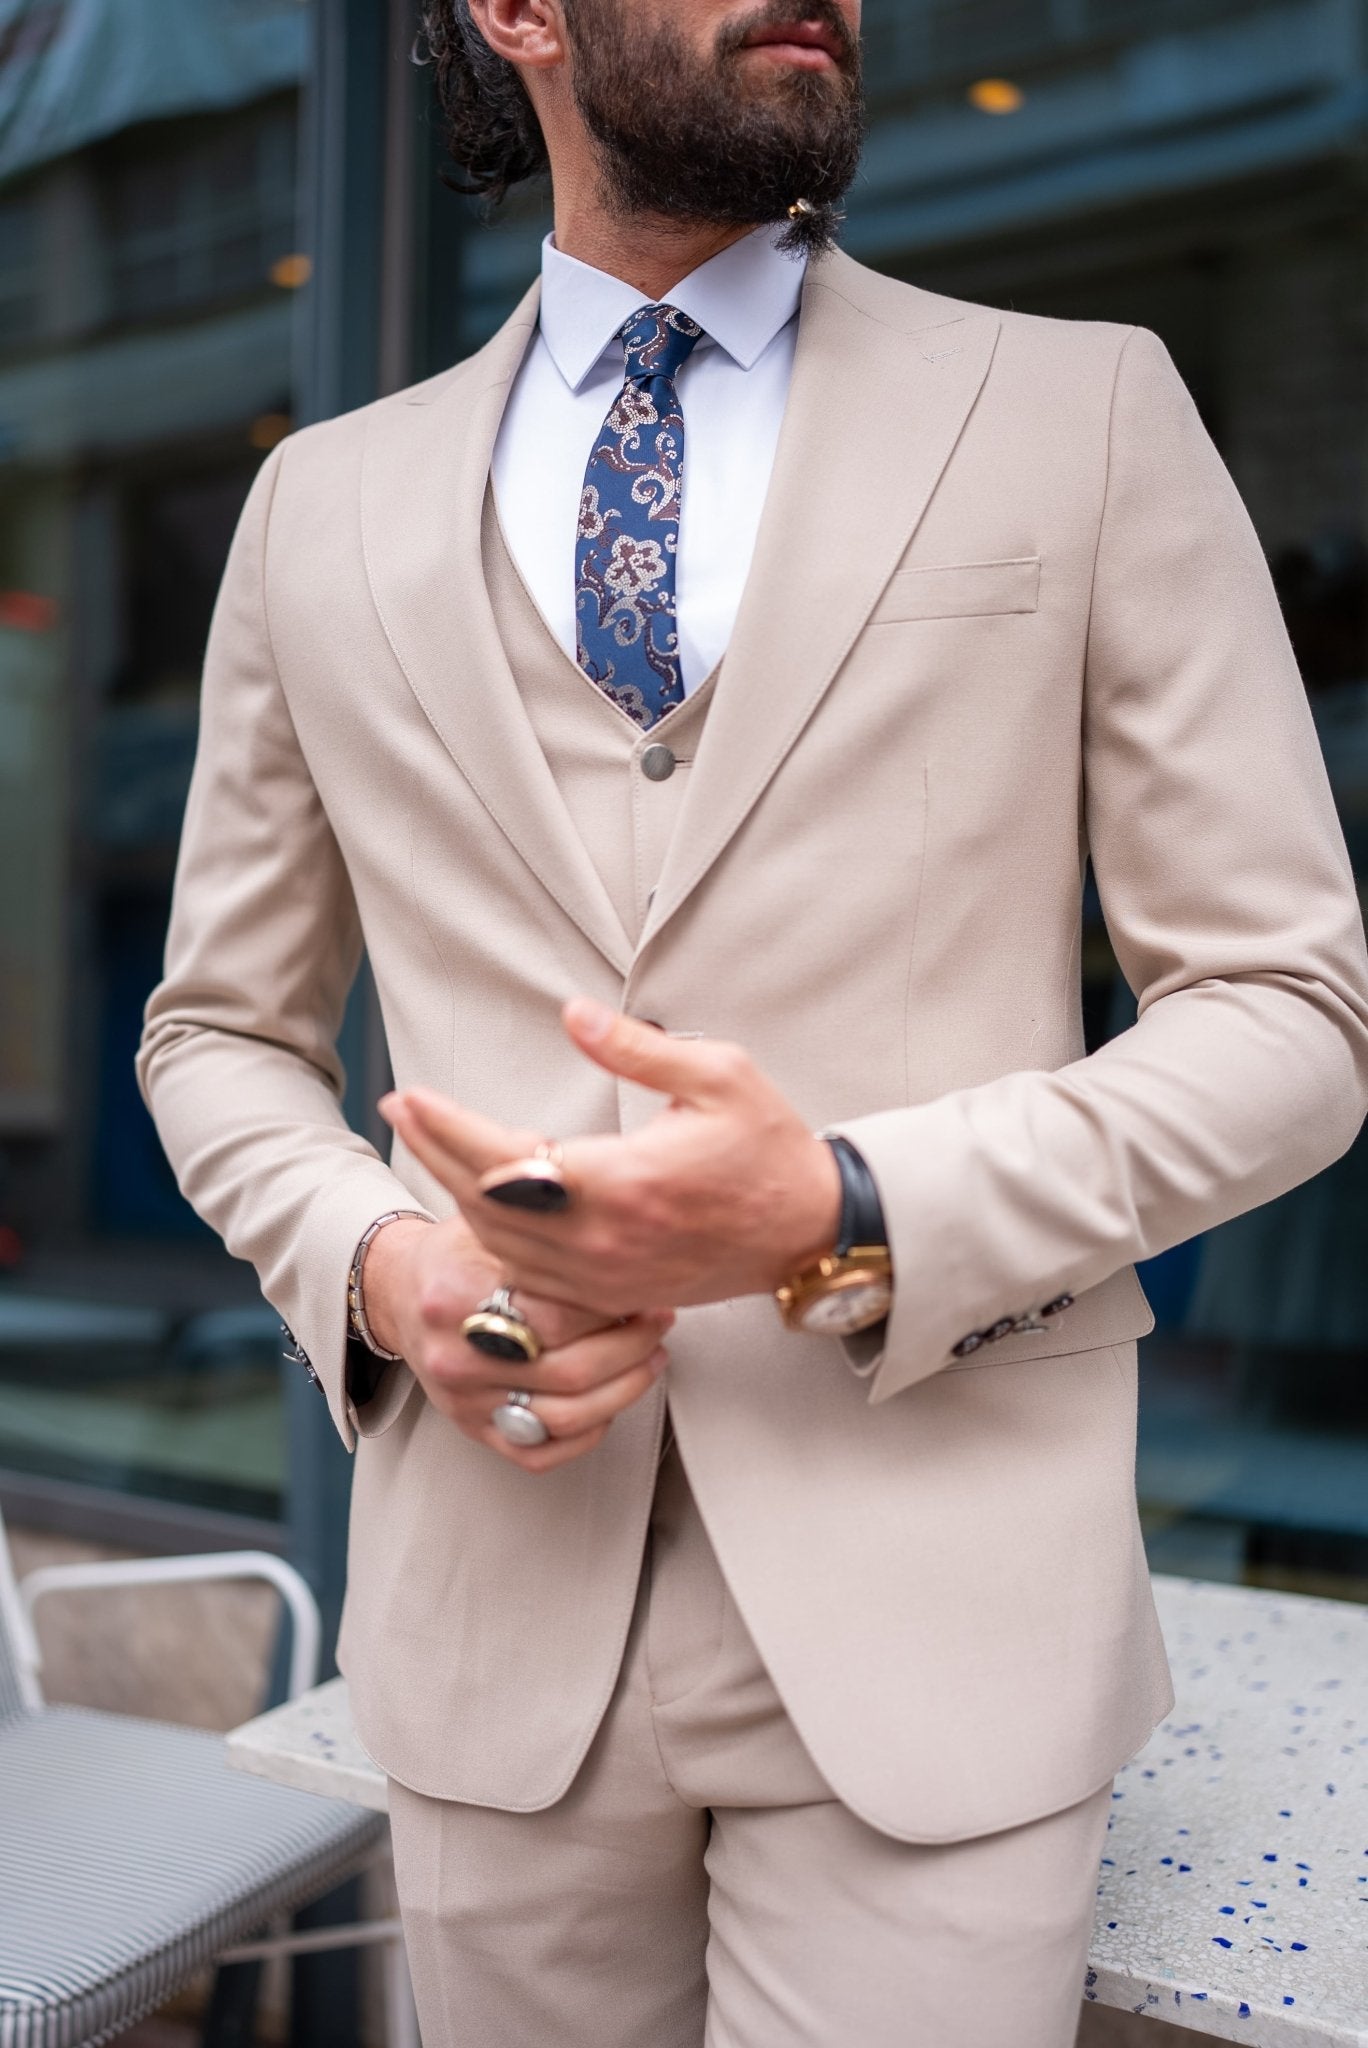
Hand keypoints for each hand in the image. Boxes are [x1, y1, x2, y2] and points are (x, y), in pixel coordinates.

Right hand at [360, 1212, 672, 1472]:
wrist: (401, 1293)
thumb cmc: (457, 1254)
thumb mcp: (489, 1223)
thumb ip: (542, 1229)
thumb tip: (616, 1224)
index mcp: (456, 1296)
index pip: (555, 1314)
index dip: (612, 1302)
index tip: (644, 1284)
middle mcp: (455, 1357)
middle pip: (569, 1370)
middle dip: (633, 1345)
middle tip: (659, 1318)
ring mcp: (464, 1401)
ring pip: (566, 1417)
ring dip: (625, 1389)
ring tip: (651, 1356)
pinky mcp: (473, 1430)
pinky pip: (542, 1452)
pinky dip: (588, 1431)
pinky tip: (611, 1399)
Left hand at [377, 1001, 842, 1319]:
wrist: (809, 1232)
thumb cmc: (768, 1146)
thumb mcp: (720, 1074)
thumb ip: (637, 1047)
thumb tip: (572, 1014)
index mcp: (624, 1181)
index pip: (506, 1157)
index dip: (449, 1127)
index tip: (411, 1095)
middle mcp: (603, 1239)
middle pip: (487, 1203)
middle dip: (434, 1153)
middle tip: (402, 1109)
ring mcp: (605, 1276)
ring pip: (501, 1245)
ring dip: (458, 1195)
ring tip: (430, 1147)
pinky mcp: (613, 1294)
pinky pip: (530, 1276)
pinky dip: (494, 1239)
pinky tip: (480, 1204)